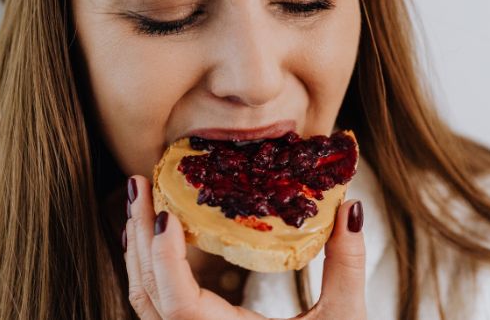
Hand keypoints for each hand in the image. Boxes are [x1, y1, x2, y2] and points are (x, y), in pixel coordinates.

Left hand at [122, 175, 367, 319]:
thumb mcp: (342, 319)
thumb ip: (346, 265)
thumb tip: (351, 208)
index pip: (177, 302)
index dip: (164, 257)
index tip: (164, 214)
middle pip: (147, 292)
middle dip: (138, 235)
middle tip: (140, 184)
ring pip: (144, 300)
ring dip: (138, 249)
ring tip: (141, 201)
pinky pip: (154, 307)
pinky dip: (149, 270)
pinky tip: (153, 240)